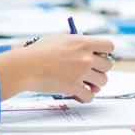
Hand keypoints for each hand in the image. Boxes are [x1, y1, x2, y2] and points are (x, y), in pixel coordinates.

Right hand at [0, 35, 115, 101]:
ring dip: (95, 84)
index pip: (109, 46)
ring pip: (103, 82)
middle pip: (108, 66)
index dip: (105, 53)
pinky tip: (79, 94)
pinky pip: (89, 96)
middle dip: (100, 70)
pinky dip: (85, 97)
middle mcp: (86, 57)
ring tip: (85, 84)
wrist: (25, 66)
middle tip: (90, 72)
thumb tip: (83, 43)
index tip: (98, 57)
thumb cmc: (38, 51)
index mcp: (83, 42)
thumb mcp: (59, 38)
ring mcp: (81, 73)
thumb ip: (75, 41)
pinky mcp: (74, 87)